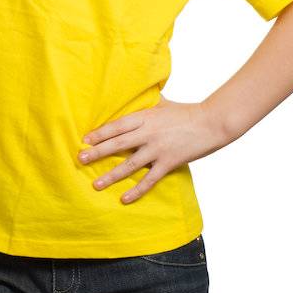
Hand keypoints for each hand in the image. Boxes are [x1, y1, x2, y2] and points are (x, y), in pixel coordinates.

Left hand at [78, 97, 232, 203]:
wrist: (213, 122)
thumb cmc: (186, 111)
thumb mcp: (162, 103)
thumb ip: (146, 103)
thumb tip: (134, 94)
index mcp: (145, 117)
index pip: (116, 125)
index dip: (100, 133)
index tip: (84, 139)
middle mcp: (148, 133)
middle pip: (117, 144)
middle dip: (97, 152)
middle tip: (80, 159)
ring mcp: (158, 149)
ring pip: (130, 164)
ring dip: (111, 175)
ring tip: (95, 184)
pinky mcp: (169, 162)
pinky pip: (150, 179)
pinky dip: (137, 190)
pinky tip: (124, 198)